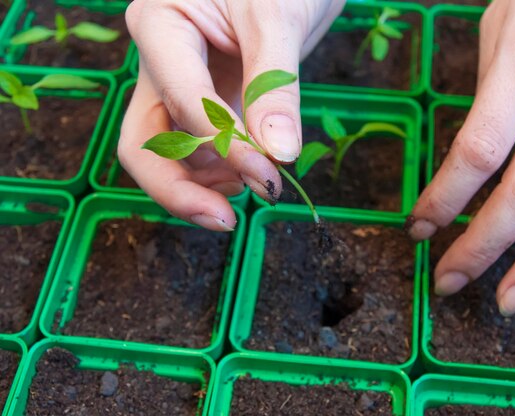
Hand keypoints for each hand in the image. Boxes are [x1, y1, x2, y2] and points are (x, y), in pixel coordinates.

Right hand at [118, 0, 343, 230]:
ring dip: (206, 184)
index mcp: (160, 25)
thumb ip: (275, 85)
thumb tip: (278, 155)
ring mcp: (177, 87)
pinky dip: (222, 171)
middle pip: (144, 143)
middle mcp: (159, 62)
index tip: (267, 175)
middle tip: (224, 220)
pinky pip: (198, 151)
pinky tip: (250, 171)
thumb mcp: (277, 19)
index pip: (179, 100)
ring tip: (256, 184)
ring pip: (168, 155)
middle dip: (178, 190)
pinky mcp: (203, 105)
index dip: (223, 146)